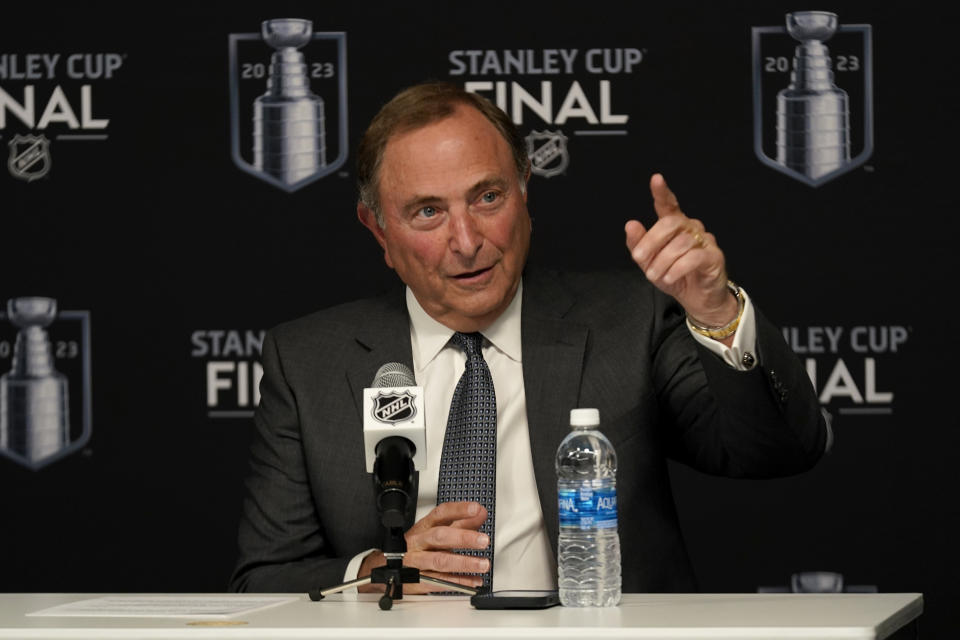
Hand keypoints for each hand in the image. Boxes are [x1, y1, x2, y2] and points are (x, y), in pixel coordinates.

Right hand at [357, 501, 489, 593]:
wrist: (385, 568)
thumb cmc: (415, 547)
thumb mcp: (435, 531)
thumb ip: (460, 523)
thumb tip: (480, 514)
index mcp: (424, 527)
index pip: (441, 514)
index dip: (458, 510)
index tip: (476, 509)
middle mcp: (419, 542)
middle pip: (439, 536)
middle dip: (463, 538)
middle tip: (484, 540)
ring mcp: (417, 561)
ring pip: (439, 560)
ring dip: (463, 562)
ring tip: (483, 564)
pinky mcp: (418, 580)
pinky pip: (440, 581)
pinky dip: (459, 582)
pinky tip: (474, 580)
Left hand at [625, 173, 737, 333]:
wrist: (698, 300)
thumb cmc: (676, 278)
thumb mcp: (650, 264)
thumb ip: (639, 245)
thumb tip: (631, 225)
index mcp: (675, 227)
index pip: (669, 205)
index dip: (662, 193)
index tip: (656, 180)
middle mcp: (691, 229)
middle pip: (670, 223)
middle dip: (651, 241)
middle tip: (640, 259)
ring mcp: (704, 241)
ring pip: (681, 243)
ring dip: (663, 261)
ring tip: (655, 275)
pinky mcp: (714, 257)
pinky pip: (694, 257)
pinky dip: (677, 268)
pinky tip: (669, 277)